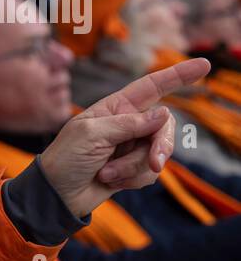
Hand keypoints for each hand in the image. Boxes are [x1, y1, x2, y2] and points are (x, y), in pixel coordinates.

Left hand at [37, 58, 210, 217]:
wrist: (56, 195)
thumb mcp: (91, 135)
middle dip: (160, 146)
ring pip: (158, 153)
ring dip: (134, 167)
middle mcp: (128, 124)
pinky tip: (110, 182)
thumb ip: (128, 124)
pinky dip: (132, 179)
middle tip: (153, 163)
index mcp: (115, 108)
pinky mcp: (133, 169)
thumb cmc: (65, 159)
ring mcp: (132, 147)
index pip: (152, 87)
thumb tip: (164, 114)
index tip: (204, 65)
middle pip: (164, 127)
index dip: (178, 75)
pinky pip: (150, 173)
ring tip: (106, 173)